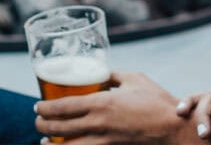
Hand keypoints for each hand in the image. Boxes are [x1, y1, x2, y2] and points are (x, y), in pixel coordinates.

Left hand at [36, 71, 190, 144]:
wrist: (174, 128)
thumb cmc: (156, 101)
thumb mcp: (134, 79)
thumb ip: (114, 76)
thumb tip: (101, 73)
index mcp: (101, 103)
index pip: (63, 107)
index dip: (45, 108)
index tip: (36, 106)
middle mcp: (98, 123)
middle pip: (60, 128)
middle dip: (43, 127)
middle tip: (37, 122)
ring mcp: (105, 141)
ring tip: (43, 143)